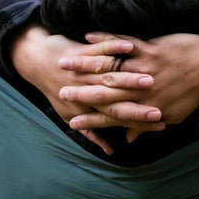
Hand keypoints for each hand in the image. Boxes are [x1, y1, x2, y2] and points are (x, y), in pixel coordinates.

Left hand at [8, 26, 162, 156]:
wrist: (37, 61)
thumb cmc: (59, 90)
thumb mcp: (70, 113)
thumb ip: (92, 133)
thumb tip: (110, 151)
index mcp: (87, 106)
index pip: (118, 116)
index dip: (139, 120)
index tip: (159, 121)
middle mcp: (87, 89)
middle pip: (118, 97)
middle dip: (140, 100)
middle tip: (161, 103)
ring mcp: (84, 70)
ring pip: (112, 74)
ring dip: (131, 75)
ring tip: (151, 76)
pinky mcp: (82, 50)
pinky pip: (101, 48)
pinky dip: (114, 46)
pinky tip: (129, 46)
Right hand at [56, 31, 198, 136]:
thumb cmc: (194, 91)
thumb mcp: (174, 114)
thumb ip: (146, 125)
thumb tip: (130, 138)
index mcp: (145, 106)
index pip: (112, 116)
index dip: (91, 120)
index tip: (72, 123)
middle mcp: (141, 89)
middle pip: (103, 91)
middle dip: (79, 92)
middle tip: (59, 90)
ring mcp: (144, 66)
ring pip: (108, 67)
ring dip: (83, 63)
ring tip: (64, 62)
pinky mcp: (149, 47)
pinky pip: (122, 42)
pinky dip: (104, 39)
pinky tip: (87, 35)